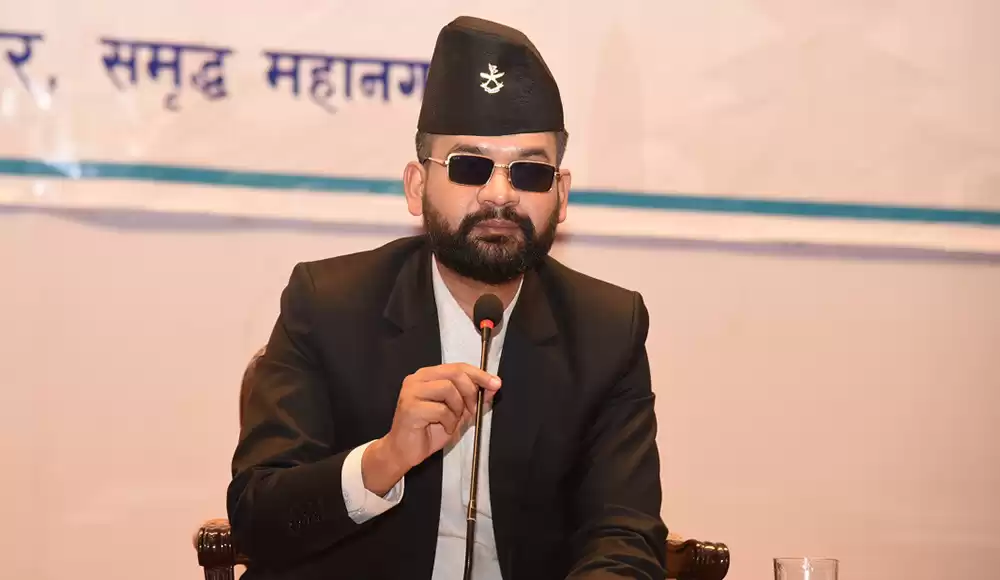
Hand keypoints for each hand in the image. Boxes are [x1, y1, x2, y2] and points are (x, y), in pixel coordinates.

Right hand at [362, 363, 501, 494]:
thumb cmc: (429, 430)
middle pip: (455, 374)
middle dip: (470, 392)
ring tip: (452, 421)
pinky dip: (449, 421)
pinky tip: (444, 428)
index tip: (496, 384)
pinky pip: (441, 409)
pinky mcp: (410, 408)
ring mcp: (411, 392)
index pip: (458, 367)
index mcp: (428, 375)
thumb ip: (472, 398)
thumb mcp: (457, 412)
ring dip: (458, 409)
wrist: (404, 451)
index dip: (479, 374)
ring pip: (448, 389)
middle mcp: (417, 379)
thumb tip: (493, 387)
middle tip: (472, 410)